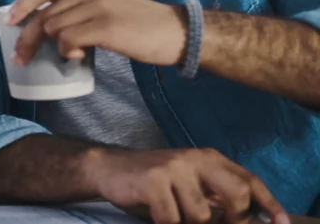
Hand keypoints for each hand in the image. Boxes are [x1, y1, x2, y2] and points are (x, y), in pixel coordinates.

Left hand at [9, 0, 186, 65]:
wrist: (175, 32)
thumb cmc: (139, 23)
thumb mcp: (105, 3)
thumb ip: (78, 6)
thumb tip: (46, 26)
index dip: (22, 5)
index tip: (9, 21)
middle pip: (44, 15)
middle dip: (28, 38)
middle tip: (21, 57)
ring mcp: (96, 5)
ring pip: (54, 29)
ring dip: (57, 47)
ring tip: (75, 53)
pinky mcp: (104, 26)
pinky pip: (68, 41)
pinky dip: (69, 53)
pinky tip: (82, 56)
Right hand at [86, 147, 287, 223]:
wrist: (108, 168)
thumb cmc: (153, 181)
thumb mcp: (188, 181)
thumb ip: (214, 194)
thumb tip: (246, 218)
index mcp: (208, 158)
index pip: (248, 180)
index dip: (268, 203)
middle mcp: (194, 158)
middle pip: (235, 194)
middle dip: (232, 218)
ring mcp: (173, 168)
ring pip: (201, 215)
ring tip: (173, 217)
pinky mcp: (153, 181)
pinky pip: (172, 219)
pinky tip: (156, 217)